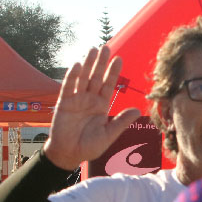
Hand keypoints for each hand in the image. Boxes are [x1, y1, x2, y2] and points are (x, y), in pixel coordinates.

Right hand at [44, 45, 140, 170]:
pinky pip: (68, 87)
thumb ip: (121, 122)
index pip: (109, 85)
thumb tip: (137, 110)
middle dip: (101, 63)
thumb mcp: (108, 135)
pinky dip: (72, 76)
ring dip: (87, 64)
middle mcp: (89, 100)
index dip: (113, 72)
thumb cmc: (89, 147)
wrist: (69, 154)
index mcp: (101, 106)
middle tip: (106, 47)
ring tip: (92, 50)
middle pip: (96, 77)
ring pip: (83, 78)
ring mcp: (76, 100)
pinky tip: (76, 65)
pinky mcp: (64, 103)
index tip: (119, 59)